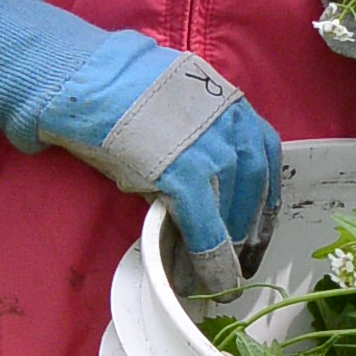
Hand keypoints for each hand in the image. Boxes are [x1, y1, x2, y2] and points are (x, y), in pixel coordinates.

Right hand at [0, 0, 279, 298]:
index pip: (265, 158)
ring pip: (231, 209)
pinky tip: (202, 274)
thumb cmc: (125, 92)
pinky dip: (206, 254)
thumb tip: (208, 178)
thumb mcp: (181, 104)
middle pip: (252, 188)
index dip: (264, 200)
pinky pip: (204, 225)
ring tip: (218, 268)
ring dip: (227, 243)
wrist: (90, 81)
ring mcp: (211, 150)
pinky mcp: (185, 175)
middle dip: (247, 227)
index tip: (260, 227)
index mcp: (234, 105)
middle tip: (240, 256)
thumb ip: (204, 135)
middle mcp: (232, 126)